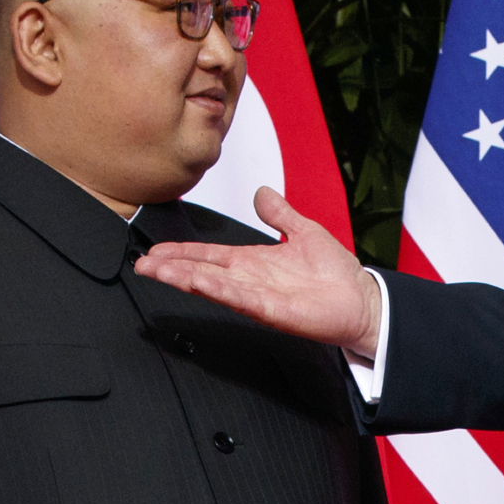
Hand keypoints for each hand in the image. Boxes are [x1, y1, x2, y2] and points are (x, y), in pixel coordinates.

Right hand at [134, 186, 382, 356]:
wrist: (362, 301)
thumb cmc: (336, 273)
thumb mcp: (303, 231)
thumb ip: (279, 214)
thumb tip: (261, 192)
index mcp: (253, 262)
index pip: (209, 254)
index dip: (182, 251)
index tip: (155, 249)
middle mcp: (250, 280)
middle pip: (201, 270)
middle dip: (170, 266)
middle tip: (141, 262)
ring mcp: (258, 296)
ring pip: (213, 284)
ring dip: (183, 277)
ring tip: (156, 270)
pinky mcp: (272, 311)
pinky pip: (239, 298)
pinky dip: (217, 290)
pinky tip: (196, 282)